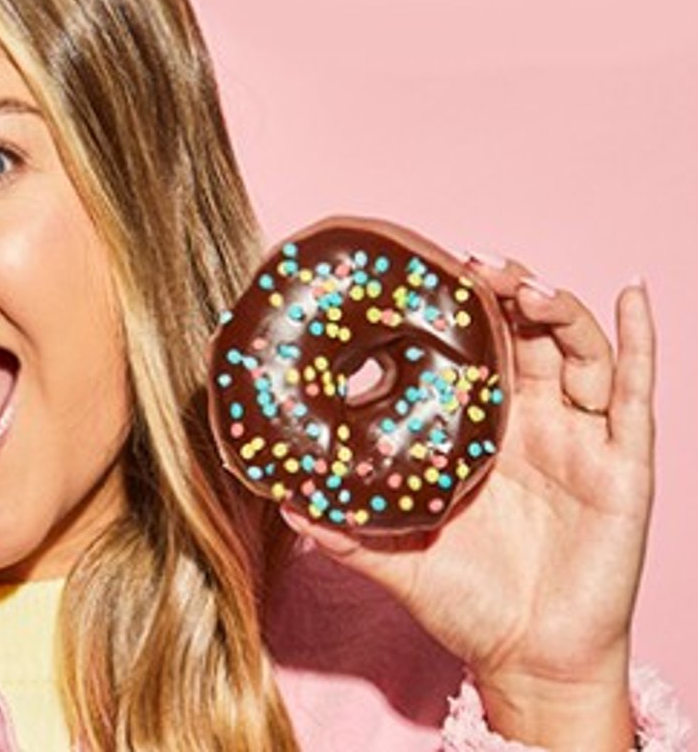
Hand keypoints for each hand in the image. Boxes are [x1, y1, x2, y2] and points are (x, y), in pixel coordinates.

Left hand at [281, 254, 655, 748]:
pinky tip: (632, 296)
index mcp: (480, 434)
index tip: (425, 275)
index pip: (471, 354)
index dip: (455, 312)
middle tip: (473, 264)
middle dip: (503, 292)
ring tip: (523, 283)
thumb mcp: (395, 558)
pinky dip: (639, 338)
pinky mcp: (623, 465)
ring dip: (556, 307)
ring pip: (578, 350)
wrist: (529, 659)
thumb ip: (345, 530)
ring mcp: (581, 440)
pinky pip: (637, 392)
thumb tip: (284, 502)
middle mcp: (534, 426)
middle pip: (525, 336)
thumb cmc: (468, 603)